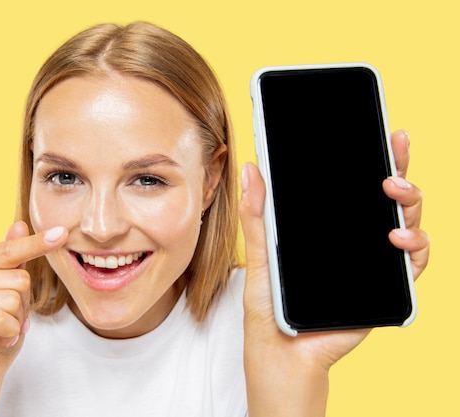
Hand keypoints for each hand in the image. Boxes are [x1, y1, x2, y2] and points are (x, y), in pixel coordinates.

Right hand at [0, 221, 66, 415]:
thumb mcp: (12, 296)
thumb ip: (13, 261)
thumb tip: (19, 224)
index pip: (6, 251)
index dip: (36, 243)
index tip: (61, 233)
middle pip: (16, 279)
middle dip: (23, 305)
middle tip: (8, 322)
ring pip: (10, 299)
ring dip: (16, 322)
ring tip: (1, 333)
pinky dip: (9, 333)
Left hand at [239, 130, 429, 415]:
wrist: (281, 354)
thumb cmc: (271, 307)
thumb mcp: (259, 256)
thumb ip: (257, 217)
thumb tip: (252, 168)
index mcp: (328, 228)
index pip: (355, 186)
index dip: (374, 158)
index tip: (384, 131)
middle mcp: (355, 241)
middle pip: (387, 199)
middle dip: (399, 170)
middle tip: (394, 149)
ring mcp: (372, 264)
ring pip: (406, 224)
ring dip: (410, 205)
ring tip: (393, 194)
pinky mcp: (383, 290)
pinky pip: (411, 266)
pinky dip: (414, 249)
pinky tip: (398, 238)